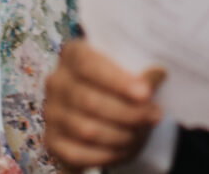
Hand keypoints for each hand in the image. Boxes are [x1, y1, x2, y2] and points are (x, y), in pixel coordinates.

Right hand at [45, 39, 164, 169]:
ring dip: (120, 135)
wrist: (106, 116)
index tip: (145, 93)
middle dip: (127, 112)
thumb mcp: (133, 78)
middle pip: (89, 100)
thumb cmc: (120, 89)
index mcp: (73, 54)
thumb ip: (142, 77)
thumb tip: (157, 73)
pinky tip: (124, 148)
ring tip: (141, 131)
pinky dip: (106, 154)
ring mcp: (51, 112)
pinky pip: (78, 154)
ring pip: (86, 130)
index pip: (88, 64)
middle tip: (154, 116)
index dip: (117, 80)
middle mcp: (57, 81)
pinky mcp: (52, 141)